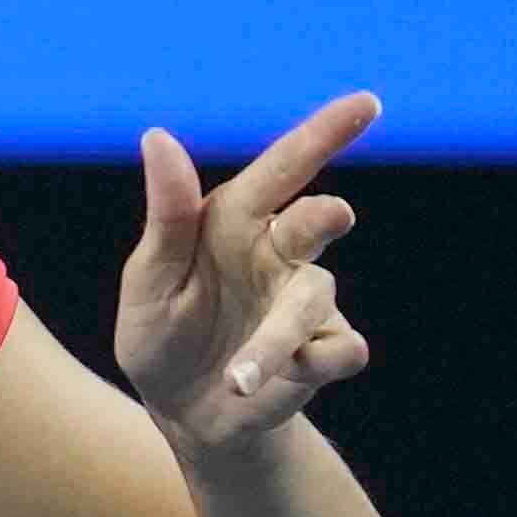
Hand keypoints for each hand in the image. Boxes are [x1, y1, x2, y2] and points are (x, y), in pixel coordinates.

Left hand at [117, 93, 380, 451]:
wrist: (181, 412)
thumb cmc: (162, 333)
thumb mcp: (150, 279)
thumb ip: (166, 215)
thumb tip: (157, 135)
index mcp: (236, 221)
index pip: (283, 167)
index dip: (324, 134)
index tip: (366, 104)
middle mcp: (280, 251)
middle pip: (318, 217)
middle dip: (325, 215)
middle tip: (333, 216)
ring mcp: (305, 300)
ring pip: (314, 299)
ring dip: (275, 340)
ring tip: (235, 380)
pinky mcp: (324, 350)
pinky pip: (342, 350)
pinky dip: (310, 365)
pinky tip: (264, 385)